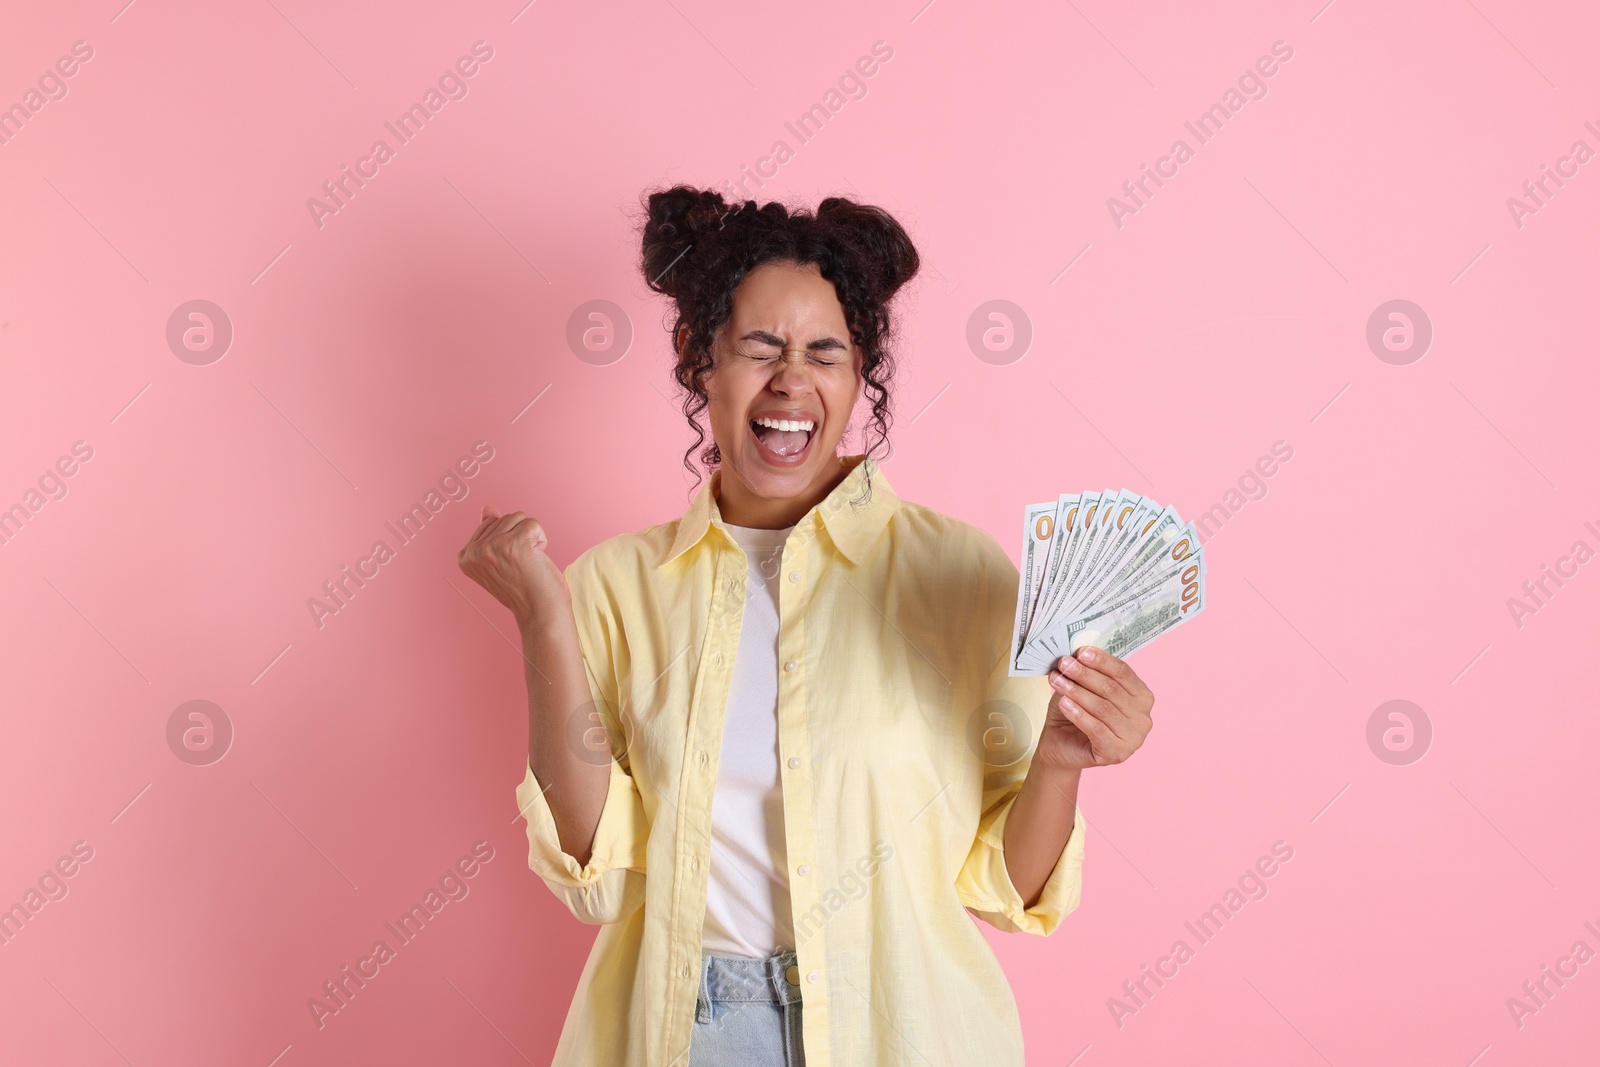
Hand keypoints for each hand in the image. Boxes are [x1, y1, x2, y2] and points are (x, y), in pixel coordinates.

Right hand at [456, 505, 571, 630]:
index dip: (507, 541)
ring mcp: (493, 546)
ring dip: (531, 539)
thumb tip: (487, 508)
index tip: (509, 566)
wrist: (540, 613)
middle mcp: (474, 551)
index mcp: (465, 556)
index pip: (490, 523)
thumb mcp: (498, 561)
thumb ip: (489, 534)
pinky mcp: (514, 542)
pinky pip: (533, 523)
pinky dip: (542, 539)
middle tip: (521, 566)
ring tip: (528, 563)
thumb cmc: (523, 589)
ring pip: (519, 518)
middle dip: (519, 537)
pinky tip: (537, 560)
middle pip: (504, 518)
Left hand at [1037, 647, 1153, 771]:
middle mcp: (1143, 718)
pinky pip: (1096, 729)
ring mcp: (1134, 738)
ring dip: (1077, 691)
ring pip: (1103, 708)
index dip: (1102, 661)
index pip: (1123, 673)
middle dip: (1085, 674)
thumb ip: (1087, 672)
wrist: (1061, 745)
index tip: (1081, 651)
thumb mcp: (1082, 687)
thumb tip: (1077, 654)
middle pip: (1112, 689)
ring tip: (1057, 680)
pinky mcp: (1117, 753)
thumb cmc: (1076, 713)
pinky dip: (1078, 714)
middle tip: (1064, 664)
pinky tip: (1063, 703)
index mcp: (1142, 697)